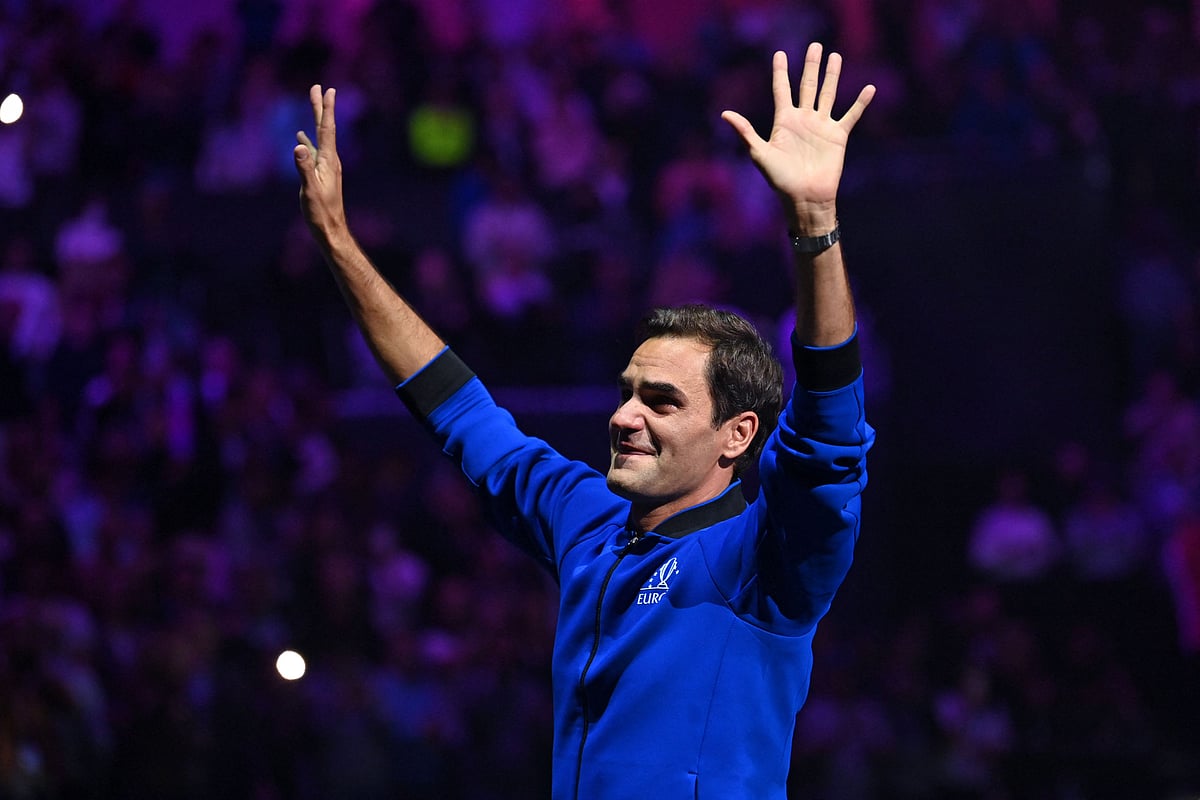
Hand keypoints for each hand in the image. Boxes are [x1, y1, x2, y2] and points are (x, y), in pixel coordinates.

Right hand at [294, 85, 347, 245]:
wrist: (330, 229)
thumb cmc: (320, 212)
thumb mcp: (309, 189)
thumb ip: (304, 167)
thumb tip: (298, 145)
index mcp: (328, 161)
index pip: (327, 129)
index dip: (326, 109)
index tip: (328, 90)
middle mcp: (330, 160)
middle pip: (325, 128)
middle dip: (321, 107)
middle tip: (319, 88)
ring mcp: (326, 167)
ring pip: (319, 137)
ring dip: (315, 120)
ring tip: (312, 105)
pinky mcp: (321, 174)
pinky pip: (313, 151)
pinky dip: (307, 141)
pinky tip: (301, 138)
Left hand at [721, 43, 873, 233]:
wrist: (805, 197)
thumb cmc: (780, 179)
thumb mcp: (759, 154)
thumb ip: (745, 132)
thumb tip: (724, 114)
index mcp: (784, 121)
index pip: (782, 90)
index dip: (780, 72)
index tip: (780, 53)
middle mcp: (803, 119)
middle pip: (807, 86)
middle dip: (811, 66)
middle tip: (815, 45)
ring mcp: (821, 126)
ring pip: (828, 94)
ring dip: (832, 76)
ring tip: (835, 56)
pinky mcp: (838, 136)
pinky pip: (851, 116)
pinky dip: (860, 103)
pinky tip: (869, 88)